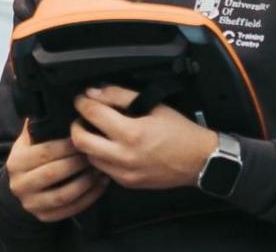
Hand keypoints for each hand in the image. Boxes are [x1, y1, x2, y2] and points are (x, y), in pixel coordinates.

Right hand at [7, 122, 107, 222]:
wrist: (17, 188)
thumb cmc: (29, 158)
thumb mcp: (27, 141)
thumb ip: (37, 125)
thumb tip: (50, 100)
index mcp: (16, 162)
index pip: (44, 152)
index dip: (66, 145)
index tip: (84, 137)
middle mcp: (20, 185)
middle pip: (55, 173)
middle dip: (78, 162)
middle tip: (96, 152)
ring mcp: (32, 204)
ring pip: (64, 194)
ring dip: (86, 182)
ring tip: (101, 168)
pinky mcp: (44, 217)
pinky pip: (70, 209)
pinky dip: (88, 198)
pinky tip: (100, 185)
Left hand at [67, 86, 216, 191]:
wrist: (199, 161)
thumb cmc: (181, 132)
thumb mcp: (153, 105)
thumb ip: (120, 96)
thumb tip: (95, 92)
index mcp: (131, 133)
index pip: (93, 114)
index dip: (82, 103)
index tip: (81, 99)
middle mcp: (124, 156)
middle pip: (80, 141)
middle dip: (76, 125)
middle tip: (82, 117)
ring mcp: (124, 173)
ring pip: (88, 157)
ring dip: (87, 143)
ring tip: (96, 131)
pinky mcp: (127, 183)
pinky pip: (103, 169)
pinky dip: (100, 157)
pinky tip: (109, 147)